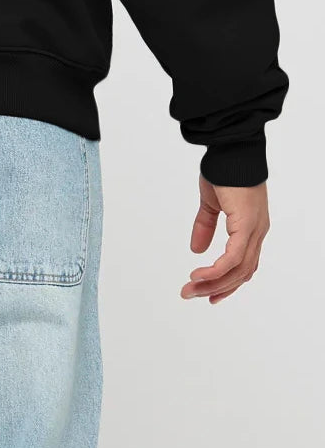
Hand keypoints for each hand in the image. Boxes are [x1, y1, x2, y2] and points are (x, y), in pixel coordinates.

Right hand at [181, 176, 269, 303]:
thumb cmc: (224, 171)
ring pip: (237, 270)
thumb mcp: (211, 203)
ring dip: (213, 283)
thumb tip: (196, 249)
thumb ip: (205, 226)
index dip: (227, 282)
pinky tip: (199, 275)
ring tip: (190, 288)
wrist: (231, 151)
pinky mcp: (246, 226)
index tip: (209, 294)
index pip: (244, 264)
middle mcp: (257, 232)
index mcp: (251, 228)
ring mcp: (255, 230)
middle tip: (192, 295)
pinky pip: (233, 258)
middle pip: (241, 272)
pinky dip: (216, 270)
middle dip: (216, 288)